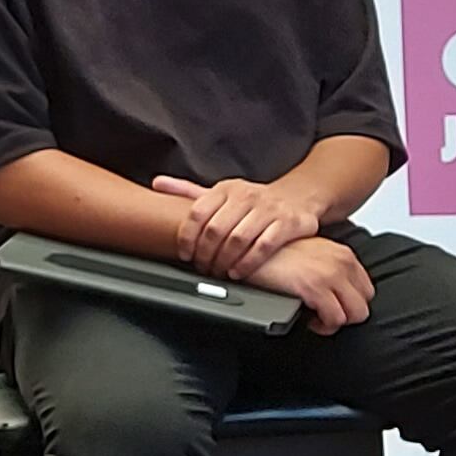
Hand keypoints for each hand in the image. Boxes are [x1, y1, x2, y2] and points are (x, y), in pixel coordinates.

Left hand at [152, 172, 325, 279]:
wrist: (298, 196)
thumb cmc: (252, 201)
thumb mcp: (221, 193)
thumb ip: (189, 191)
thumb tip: (157, 183)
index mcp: (226, 189)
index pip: (198, 212)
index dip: (187, 237)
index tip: (184, 254)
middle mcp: (247, 195)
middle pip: (216, 229)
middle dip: (205, 254)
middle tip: (202, 268)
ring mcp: (269, 208)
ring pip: (239, 238)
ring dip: (224, 261)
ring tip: (219, 272)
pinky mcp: (289, 222)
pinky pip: (264, 246)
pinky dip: (248, 263)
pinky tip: (238, 271)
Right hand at [255, 234, 373, 330]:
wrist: (251, 248)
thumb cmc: (272, 253)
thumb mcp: (310, 254)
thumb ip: (327, 268)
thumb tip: (332, 290)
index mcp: (343, 254)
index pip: (366, 289)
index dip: (350, 304)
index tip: (333, 307)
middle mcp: (342, 262)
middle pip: (364, 303)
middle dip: (346, 315)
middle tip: (325, 316)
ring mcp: (331, 274)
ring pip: (355, 314)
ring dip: (336, 322)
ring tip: (316, 320)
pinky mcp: (315, 287)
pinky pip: (335, 319)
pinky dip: (324, 326)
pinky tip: (309, 320)